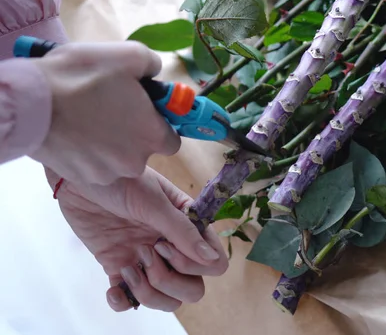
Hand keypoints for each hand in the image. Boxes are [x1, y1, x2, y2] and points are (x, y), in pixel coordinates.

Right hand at [30, 41, 180, 184]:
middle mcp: (135, 161)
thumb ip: (152, 65)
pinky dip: (87, 153)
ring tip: (88, 118)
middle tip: (110, 109)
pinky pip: (93, 166)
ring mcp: (108, 173)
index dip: (160, 126)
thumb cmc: (82, 76)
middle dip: (132, 134)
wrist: (31, 102)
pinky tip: (74, 132)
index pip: (172, 141)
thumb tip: (154, 72)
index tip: (146, 113)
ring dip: (109, 144)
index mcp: (153, 136)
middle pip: (142, 151)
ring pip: (116, 160)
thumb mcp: (128, 55)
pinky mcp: (82, 177)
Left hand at [45, 166, 227, 311]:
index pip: (213, 262)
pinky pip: (130, 301)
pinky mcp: (119, 268)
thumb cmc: (120, 179)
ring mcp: (147, 260)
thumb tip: (210, 258)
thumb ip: (182, 231)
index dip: (193, 264)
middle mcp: (172, 247)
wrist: (78, 177)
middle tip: (146, 253)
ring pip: (167, 300)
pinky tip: (112, 288)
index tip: (163, 244)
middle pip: (193, 288)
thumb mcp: (153, 201)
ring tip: (128, 268)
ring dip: (149, 293)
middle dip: (170, 282)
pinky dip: (123, 302)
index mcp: (188, 227)